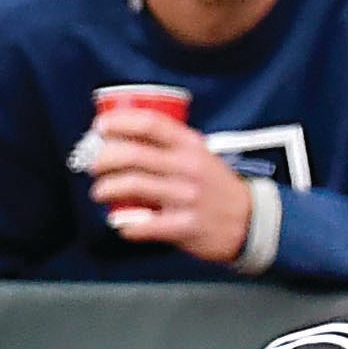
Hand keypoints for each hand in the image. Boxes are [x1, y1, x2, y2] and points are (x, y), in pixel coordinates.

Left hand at [82, 109, 254, 262]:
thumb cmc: (218, 187)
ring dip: (106, 189)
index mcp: (191, 147)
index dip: (119, 123)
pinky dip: (126, 225)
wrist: (253, 223)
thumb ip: (169, 145)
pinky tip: (121, 224)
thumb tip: (121, 139)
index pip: (150, 124)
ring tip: (100, 192)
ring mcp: (188, 198)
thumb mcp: (201, 156)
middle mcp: (189, 169)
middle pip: (132, 154)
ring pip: (132, 186)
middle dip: (103, 159)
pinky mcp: (186, 226)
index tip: (101, 128)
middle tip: (94, 166)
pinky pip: (144, 225)